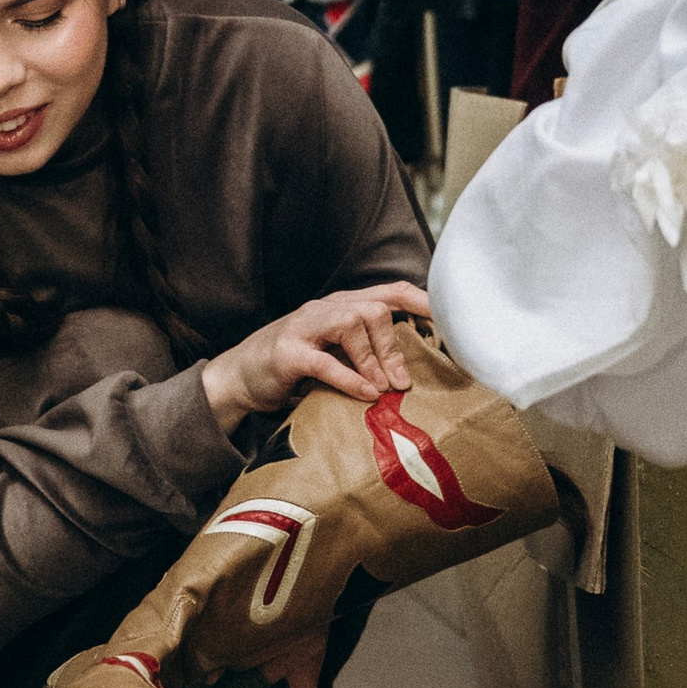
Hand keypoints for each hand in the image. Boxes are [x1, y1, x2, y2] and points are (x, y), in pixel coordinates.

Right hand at [200, 281, 434, 436]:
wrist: (237, 378)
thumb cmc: (291, 368)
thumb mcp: (333, 355)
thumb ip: (364, 356)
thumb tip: (406, 376)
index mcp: (339, 306)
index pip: (388, 292)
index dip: (420, 301)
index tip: (449, 320)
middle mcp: (323, 309)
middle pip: (373, 309)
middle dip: (393, 346)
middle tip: (401, 382)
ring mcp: (302, 328)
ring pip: (352, 324)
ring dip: (374, 360)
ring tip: (383, 390)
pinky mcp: (287, 353)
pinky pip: (326, 361)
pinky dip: (351, 379)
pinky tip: (365, 395)